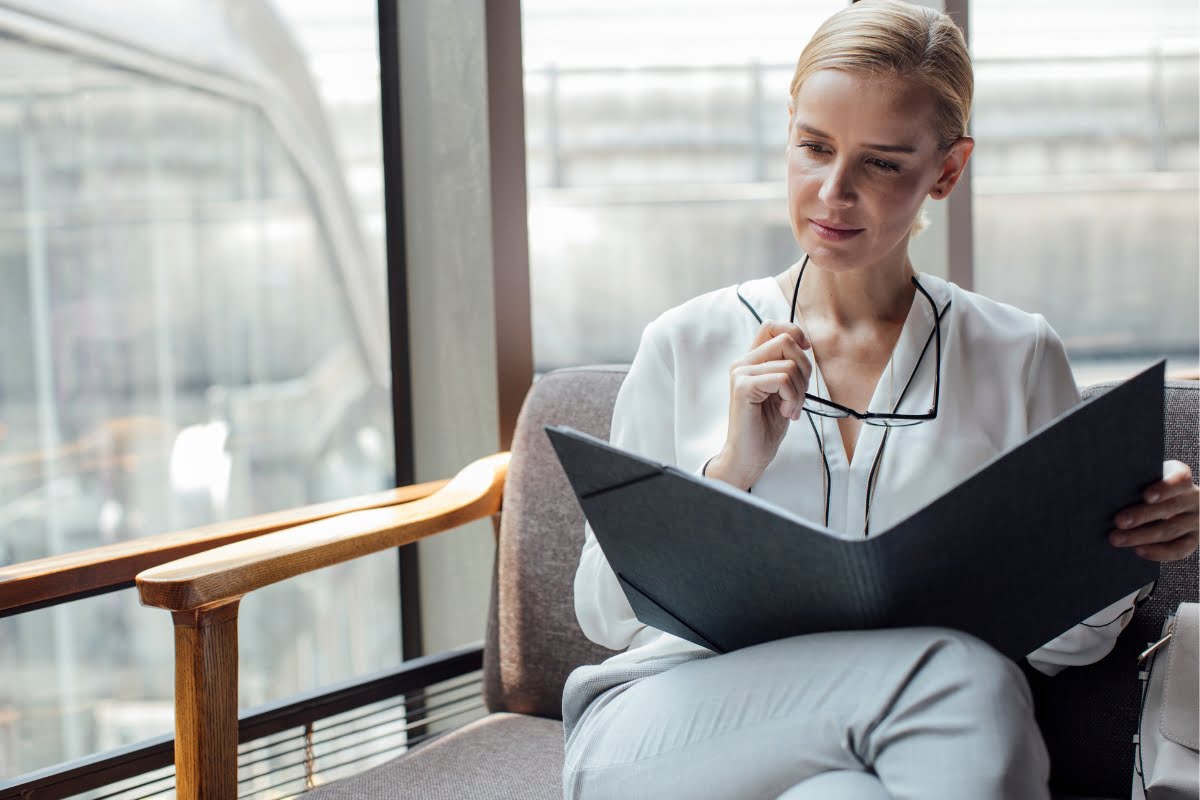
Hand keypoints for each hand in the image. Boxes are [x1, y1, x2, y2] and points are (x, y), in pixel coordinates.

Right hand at [706, 321, 810, 489]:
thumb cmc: (765, 426)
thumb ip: (787, 367)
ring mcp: (741, 374)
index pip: (771, 327)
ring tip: (790, 409)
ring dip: (799, 391)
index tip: (805, 351)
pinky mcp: (743, 387)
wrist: (749, 456)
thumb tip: (804, 347)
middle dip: (804, 369)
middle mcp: (743, 363)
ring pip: (789, 364)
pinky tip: (785, 413)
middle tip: (798, 396)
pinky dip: (792, 397)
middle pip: (786, 342)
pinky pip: (783, 379)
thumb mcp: (782, 391)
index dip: (793, 331)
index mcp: (751, 361)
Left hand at [1108, 460, 1198, 561]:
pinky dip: (1158, 552)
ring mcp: (1196, 521)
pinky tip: (1138, 550)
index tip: (1145, 496)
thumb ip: (1135, 482)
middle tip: (1118, 521)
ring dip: (1142, 536)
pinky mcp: (1194, 540)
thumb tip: (1108, 491)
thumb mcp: (1146, 480)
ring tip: (1118, 539)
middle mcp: (1193, 499)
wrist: (1173, 505)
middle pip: (1171, 507)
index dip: (1164, 488)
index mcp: (1182, 479)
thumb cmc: (1148, 488)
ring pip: (1171, 530)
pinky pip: (1179, 549)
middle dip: (1143, 515)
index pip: (1180, 479)